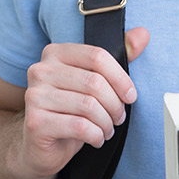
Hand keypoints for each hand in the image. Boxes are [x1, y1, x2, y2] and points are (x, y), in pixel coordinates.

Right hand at [17, 27, 149, 178]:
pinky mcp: (36, 122)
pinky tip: (96, 139)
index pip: (97, 56)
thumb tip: (143, 34)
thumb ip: (116, 58)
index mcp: (54, 52)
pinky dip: (96, 135)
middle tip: (119, 118)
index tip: (130, 96)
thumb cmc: (69, 110)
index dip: (120, 78)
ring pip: (89, 105)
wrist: (39, 144)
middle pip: (94, 82)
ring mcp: (35, 95)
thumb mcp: (92, 82)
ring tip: (107, 130)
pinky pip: (80, 126)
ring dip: (106, 122)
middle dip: (115, 104)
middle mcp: (40, 70)